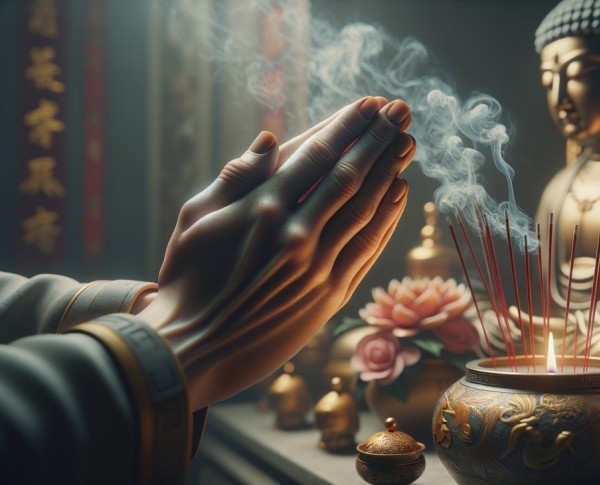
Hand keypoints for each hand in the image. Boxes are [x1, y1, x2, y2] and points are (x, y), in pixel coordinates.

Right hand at [138, 97, 415, 409]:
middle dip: (378, 139)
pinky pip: (368, 250)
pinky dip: (387, 219)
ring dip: (391, 172)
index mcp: (263, 209)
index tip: (369, 104)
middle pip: (349, 176)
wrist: (192, 349)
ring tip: (407, 143)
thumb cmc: (187, 279)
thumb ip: (237, 176)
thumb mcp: (196, 217)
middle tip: (400, 112)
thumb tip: (270, 138)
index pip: (316, 155)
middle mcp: (296, 235)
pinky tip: (399, 193)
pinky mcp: (330, 296)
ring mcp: (317, 267)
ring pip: (366, 210)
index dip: (347, 126)